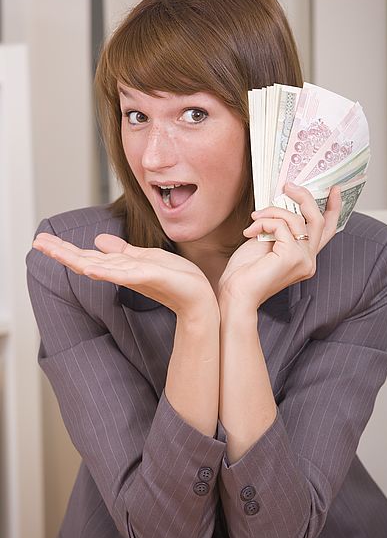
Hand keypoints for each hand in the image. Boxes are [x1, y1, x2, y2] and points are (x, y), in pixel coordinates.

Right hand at [32, 233, 215, 317]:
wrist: (198, 297)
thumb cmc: (176, 278)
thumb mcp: (146, 258)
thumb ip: (123, 251)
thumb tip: (98, 241)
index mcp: (122, 267)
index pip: (88, 256)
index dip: (65, 249)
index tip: (41, 240)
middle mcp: (124, 273)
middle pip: (87, 261)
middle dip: (62, 252)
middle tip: (37, 242)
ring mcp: (135, 277)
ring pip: (100, 267)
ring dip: (77, 259)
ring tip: (55, 253)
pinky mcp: (149, 278)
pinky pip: (124, 275)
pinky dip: (107, 271)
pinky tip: (90, 268)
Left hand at [218, 184, 340, 308]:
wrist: (235, 293)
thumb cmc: (246, 271)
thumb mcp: (267, 242)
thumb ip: (280, 228)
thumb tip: (282, 202)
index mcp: (305, 257)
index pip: (327, 231)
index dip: (334, 209)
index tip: (334, 190)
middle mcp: (309, 260)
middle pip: (317, 219)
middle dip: (303, 197)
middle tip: (288, 186)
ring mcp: (303, 260)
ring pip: (297, 219)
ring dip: (272, 212)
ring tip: (254, 218)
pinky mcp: (292, 256)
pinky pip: (281, 226)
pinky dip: (264, 222)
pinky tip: (251, 231)